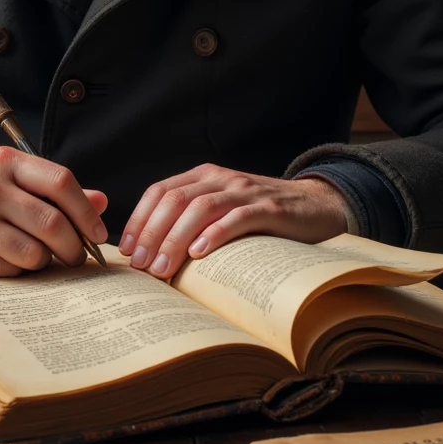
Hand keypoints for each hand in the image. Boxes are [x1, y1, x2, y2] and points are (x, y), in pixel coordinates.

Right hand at [0, 147, 107, 275]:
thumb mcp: (6, 178)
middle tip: (75, 257)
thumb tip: (101, 201)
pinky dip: (16, 271)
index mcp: (5, 162)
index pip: (60, 181)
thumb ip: (51, 190)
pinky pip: (8, 270)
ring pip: (33, 252)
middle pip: (52, 222)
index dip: (86, 211)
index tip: (97, 233)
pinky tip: (8, 262)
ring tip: (38, 259)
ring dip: (44, 262)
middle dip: (72, 247)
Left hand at [119, 165, 347, 280]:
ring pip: (200, 208)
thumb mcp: (222, 209)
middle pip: (174, 200)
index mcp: (203, 176)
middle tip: (141, 265)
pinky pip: (237, 217)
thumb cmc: (261, 216)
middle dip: (152, 233)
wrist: (315, 206)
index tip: (127, 250)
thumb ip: (192, 219)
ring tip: (163, 267)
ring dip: (176, 238)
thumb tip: (151, 254)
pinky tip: (199, 254)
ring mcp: (245, 191)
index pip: (159, 191)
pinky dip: (214, 234)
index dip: (139, 220)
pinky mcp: (269, 208)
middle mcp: (221, 178)